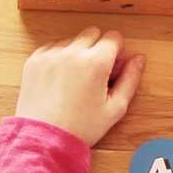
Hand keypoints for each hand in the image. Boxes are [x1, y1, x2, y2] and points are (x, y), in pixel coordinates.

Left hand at [15, 27, 145, 146]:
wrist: (43, 139)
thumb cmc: (81, 127)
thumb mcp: (115, 108)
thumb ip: (130, 79)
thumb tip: (138, 59)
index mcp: (96, 62)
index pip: (114, 37)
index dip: (117, 51)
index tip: (112, 66)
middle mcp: (72, 52)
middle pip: (93, 33)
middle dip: (98, 48)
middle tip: (95, 72)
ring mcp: (51, 55)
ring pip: (72, 40)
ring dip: (77, 51)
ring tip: (76, 78)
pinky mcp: (34, 60)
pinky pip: (52, 47)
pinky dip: (58, 57)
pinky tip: (60, 78)